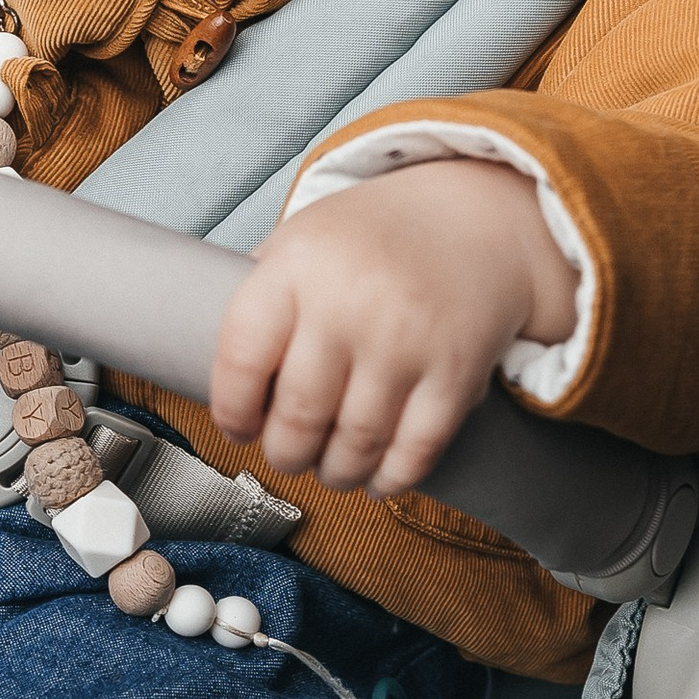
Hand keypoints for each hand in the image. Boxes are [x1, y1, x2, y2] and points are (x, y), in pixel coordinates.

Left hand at [209, 158, 577, 493]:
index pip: (240, 361)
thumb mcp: (302, 239)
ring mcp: (407, 341)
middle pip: (297, 417)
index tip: (238, 427)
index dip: (231, 411)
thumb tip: (222, 380)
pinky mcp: (457, 373)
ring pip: (355, 444)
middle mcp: (350, 304)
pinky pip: (416, 450)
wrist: (476, 220)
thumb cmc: (374, 239)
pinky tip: (377, 477)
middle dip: (285, 453)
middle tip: (287, 454)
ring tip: (330, 467)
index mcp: (298, 267)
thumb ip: (262, 299)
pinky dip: (391, 478)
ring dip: (336, 472)